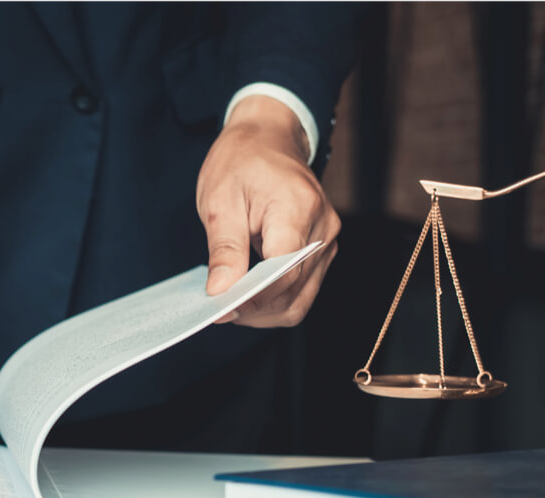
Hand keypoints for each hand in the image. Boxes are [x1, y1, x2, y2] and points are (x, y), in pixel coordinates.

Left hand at [196, 95, 340, 326]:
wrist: (267, 138)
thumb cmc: (241, 162)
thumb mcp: (220, 200)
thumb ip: (224, 249)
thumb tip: (221, 291)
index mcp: (298, 209)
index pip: (283, 273)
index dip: (252, 299)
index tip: (220, 309)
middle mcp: (323, 229)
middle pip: (292, 292)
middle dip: (254, 309)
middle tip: (217, 308)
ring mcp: (327, 242)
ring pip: (299, 300)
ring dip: (263, 311)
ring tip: (230, 302)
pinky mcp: (322, 251)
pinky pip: (301, 291)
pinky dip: (272, 301)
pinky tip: (246, 294)